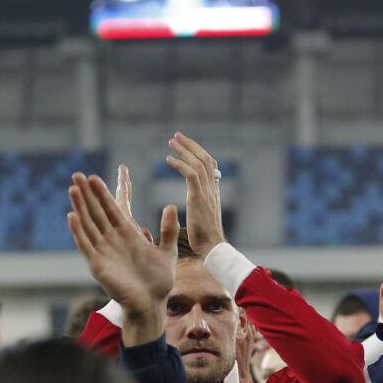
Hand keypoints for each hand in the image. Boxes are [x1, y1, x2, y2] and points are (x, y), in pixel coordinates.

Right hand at [67, 172, 177, 341]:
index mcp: (127, 235)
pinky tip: (72, 216)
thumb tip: (171, 206)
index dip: (102, 193)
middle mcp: (112, 240)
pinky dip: (78, 231)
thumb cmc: (159, 281)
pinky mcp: (97, 264)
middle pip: (96, 212)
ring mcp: (103, 251)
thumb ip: (168, 230)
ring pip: (88, 224)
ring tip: (72, 189)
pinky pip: (85, 244)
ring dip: (79, 207)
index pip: (112, 209)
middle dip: (87, 194)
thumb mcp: (167, 251)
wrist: (151, 303)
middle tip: (77, 174)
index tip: (94, 177)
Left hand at [166, 132, 224, 257]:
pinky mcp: (198, 197)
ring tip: (171, 142)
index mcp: (214, 191)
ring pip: (198, 162)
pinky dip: (179, 164)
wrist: (212, 247)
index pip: (210, 165)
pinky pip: (190, 174)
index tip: (187, 145)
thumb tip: (195, 200)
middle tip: (177, 136)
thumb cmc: (205, 237)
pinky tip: (169, 160)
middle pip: (204, 158)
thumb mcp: (204, 215)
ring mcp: (207, 192)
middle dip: (190, 145)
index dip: (199, 152)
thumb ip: (200, 203)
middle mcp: (213, 188)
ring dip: (184, 150)